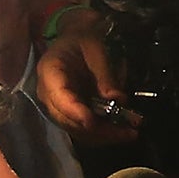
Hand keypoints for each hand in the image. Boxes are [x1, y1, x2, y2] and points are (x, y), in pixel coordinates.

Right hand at [34, 10, 139, 146]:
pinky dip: (102, 134)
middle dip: (98, 130)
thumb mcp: (96, 50)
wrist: (74, 42)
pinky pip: (83, 129)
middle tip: (128, 132)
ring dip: (103, 136)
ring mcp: (57, 106)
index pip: (60, 97)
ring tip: (130, 134)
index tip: (92, 122)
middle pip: (69, 120)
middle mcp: (48, 94)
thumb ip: (105, 75)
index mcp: (50, 72)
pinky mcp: (69, 114)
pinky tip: (122, 132)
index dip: (75, 112)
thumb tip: (119, 100)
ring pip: (77, 130)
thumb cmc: (82, 41)